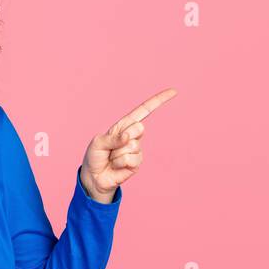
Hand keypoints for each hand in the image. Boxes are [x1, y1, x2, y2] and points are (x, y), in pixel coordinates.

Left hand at [81, 87, 177, 201]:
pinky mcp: (137, 163)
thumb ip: (113, 138)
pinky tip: (116, 166)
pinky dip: (120, 163)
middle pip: (139, 128)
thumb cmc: (95, 156)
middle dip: (123, 137)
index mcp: (124, 125)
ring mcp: (136, 149)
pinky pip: (131, 159)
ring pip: (132, 146)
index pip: (144, 110)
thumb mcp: (98, 143)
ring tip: (111, 158)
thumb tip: (128, 137)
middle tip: (112, 147)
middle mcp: (133, 135)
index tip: (174, 91)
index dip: (158, 101)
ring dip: (117, 154)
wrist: (94, 177)